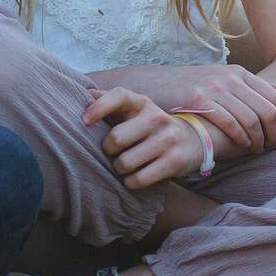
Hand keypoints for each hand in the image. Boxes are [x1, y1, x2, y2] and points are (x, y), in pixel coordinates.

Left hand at [84, 87, 212, 188]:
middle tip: (111, 152)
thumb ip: (110, 101)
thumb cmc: (149, 126)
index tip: (84, 121)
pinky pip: (139, 179)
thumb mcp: (134, 110)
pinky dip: (130, 182)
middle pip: (116, 138)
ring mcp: (167, 140)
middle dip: (107, 150)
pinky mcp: (174, 161)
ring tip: (123, 165)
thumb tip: (85, 93)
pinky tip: (132, 178)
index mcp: (142, 102)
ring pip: (125, 162)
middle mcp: (156, 117)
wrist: (191, 140)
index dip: (99, 107)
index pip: (119, 96)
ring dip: (118, 168)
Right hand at [113, 61, 275, 152]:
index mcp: (240, 73)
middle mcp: (230, 77)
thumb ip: (252, 86)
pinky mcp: (198, 100)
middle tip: (272, 147)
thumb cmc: (191, 87)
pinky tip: (241, 146)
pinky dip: (240, 138)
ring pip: (251, 118)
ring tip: (256, 149)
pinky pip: (229, 122)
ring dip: (259, 140)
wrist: (153, 83)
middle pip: (268, 110)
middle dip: (275, 133)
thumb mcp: (223, 79)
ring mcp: (214, 88)